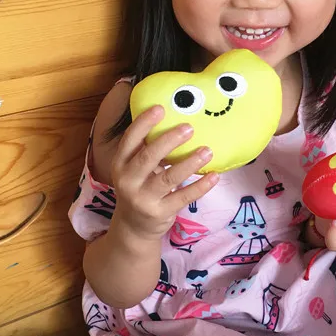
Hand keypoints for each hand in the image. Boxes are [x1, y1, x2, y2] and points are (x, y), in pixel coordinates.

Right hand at [110, 105, 218, 241]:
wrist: (134, 227)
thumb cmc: (139, 187)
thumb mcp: (134, 169)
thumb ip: (147, 149)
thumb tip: (175, 120)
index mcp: (120, 164)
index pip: (130, 140)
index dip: (143, 124)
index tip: (160, 108)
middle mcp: (128, 181)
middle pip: (148, 157)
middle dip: (169, 141)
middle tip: (189, 127)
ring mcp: (143, 199)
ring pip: (168, 178)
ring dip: (189, 163)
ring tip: (207, 150)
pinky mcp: (160, 213)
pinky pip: (183, 197)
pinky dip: (200, 186)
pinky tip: (214, 176)